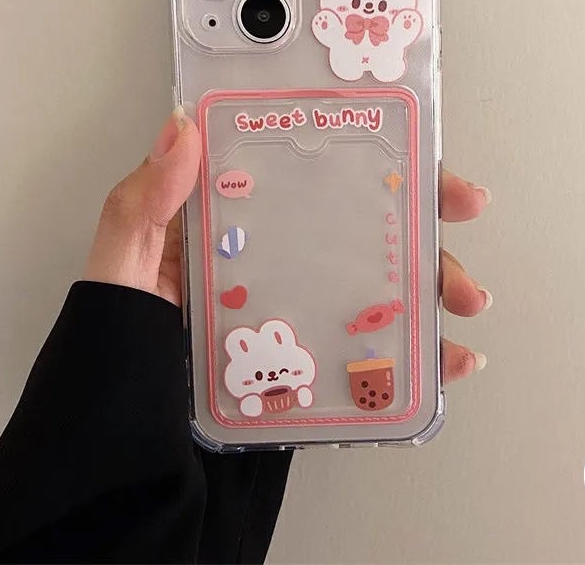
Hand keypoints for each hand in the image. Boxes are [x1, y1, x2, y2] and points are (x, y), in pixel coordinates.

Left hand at [85, 110, 490, 382]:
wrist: (132, 455)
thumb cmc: (120, 352)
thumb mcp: (123, 270)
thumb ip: (142, 206)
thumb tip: (181, 128)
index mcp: (242, 226)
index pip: (313, 176)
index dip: (368, 157)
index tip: (418, 151)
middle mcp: (281, 263)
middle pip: (366, 227)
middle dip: (424, 216)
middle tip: (462, 208)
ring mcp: (305, 315)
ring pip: (387, 288)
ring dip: (439, 285)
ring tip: (465, 300)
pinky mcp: (320, 365)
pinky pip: (381, 356)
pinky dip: (424, 359)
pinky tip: (450, 361)